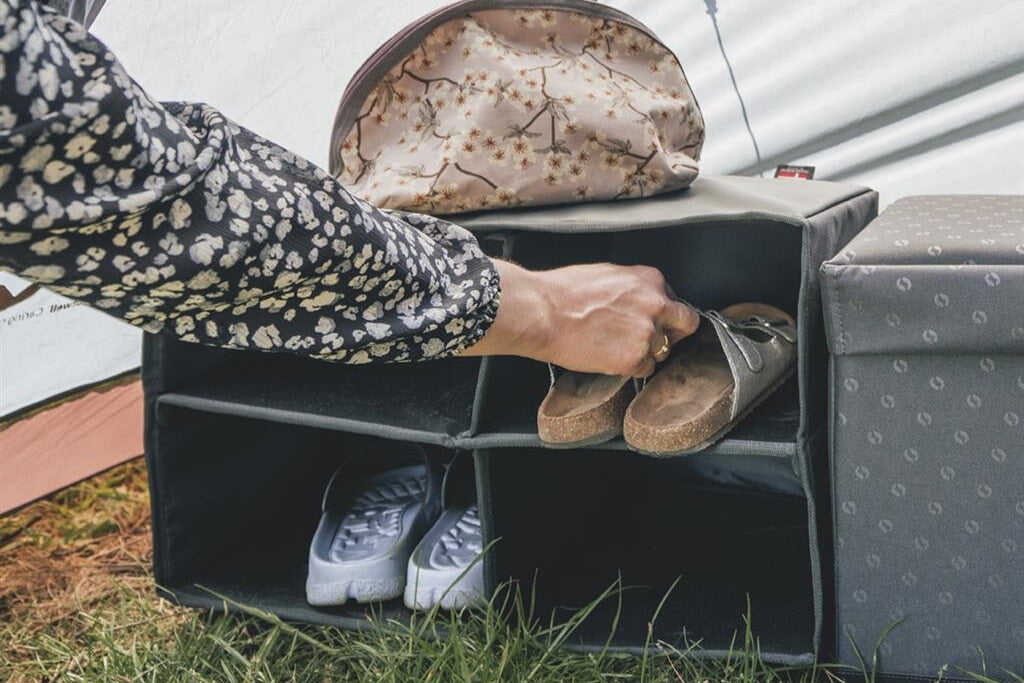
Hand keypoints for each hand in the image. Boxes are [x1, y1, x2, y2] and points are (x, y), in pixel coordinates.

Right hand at [461, 260, 699, 375]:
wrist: (542, 312)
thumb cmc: (562, 292)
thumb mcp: (606, 275)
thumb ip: (632, 288)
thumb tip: (637, 299)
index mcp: (649, 279)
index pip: (675, 300)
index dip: (664, 314)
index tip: (653, 321)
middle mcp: (656, 304)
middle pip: (685, 325)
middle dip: (672, 334)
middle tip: (650, 340)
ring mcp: (648, 333)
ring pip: (662, 351)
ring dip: (645, 353)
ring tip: (615, 348)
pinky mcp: (634, 358)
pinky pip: (644, 369)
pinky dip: (630, 368)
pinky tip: (608, 357)